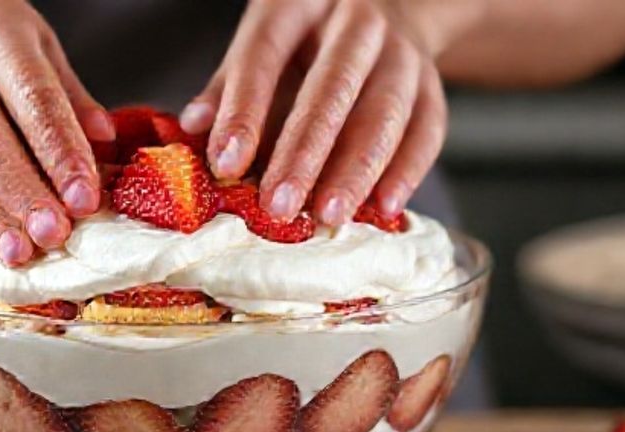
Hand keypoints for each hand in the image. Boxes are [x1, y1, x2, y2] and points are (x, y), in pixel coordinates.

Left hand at [181, 0, 450, 224]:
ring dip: (357, 169)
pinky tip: (383, 210)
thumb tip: (192, 128)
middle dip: (304, 152)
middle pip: (332, 87)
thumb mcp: (261, 46)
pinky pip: (427, 127)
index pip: (265, 56)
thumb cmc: (303, 42)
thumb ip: (228, 87)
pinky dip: (407, 171)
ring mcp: (400, 49)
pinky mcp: (432, 80)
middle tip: (280, 206)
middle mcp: (354, 20)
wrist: (383, 10)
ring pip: (384, 111)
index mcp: (298, 4)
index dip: (245, 112)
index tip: (227, 164)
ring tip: (330, 216)